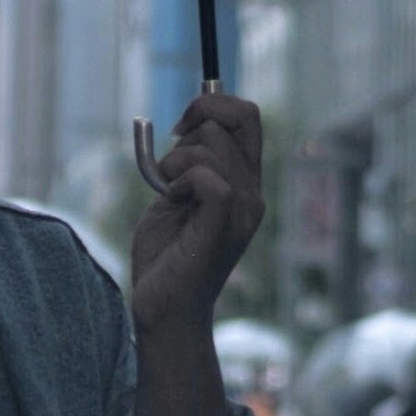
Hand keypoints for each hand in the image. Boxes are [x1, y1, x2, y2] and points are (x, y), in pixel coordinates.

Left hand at [127, 92, 264, 339]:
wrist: (163, 312)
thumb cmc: (165, 259)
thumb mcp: (174, 197)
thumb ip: (187, 165)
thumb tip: (188, 125)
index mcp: (245, 184)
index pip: (249, 118)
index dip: (215, 103)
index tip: (183, 124)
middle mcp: (252, 192)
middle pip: (242, 117)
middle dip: (199, 115)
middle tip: (171, 148)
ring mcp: (242, 209)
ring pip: (213, 146)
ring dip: (176, 159)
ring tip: (168, 190)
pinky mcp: (222, 226)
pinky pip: (208, 178)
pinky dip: (181, 178)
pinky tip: (172, 199)